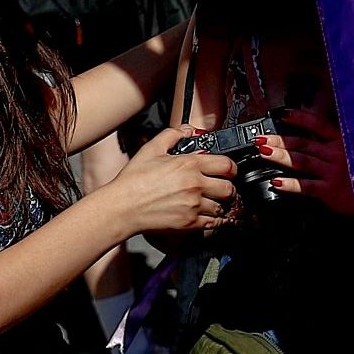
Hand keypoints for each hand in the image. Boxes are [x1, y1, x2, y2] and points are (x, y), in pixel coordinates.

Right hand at [103, 123, 238, 234]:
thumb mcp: (151, 149)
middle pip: (229, 188)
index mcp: (190, 165)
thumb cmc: (133, 180)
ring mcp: (193, 205)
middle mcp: (195, 185)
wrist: (122, 207)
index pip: (226, 165)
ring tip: (216, 202)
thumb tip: (186, 130)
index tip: (229, 171)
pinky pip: (213, 223)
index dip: (231, 168)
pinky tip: (213, 217)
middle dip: (229, 187)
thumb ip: (172, 135)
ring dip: (222, 204)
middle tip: (224, 188)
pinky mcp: (188, 223)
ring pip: (222, 206)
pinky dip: (216, 221)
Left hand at [259, 108, 353, 215]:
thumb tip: (321, 141)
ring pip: (301, 161)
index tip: (283, 115)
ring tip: (264, 153)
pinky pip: (306, 186)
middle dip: (279, 140)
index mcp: (344, 142)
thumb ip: (343, 146)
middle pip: (303, 143)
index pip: (319, 125)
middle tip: (261, 138)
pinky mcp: (330, 191)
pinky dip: (290, 184)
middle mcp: (337, 153)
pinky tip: (276, 183)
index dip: (300, 118)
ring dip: (280, 156)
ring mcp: (333, 172)